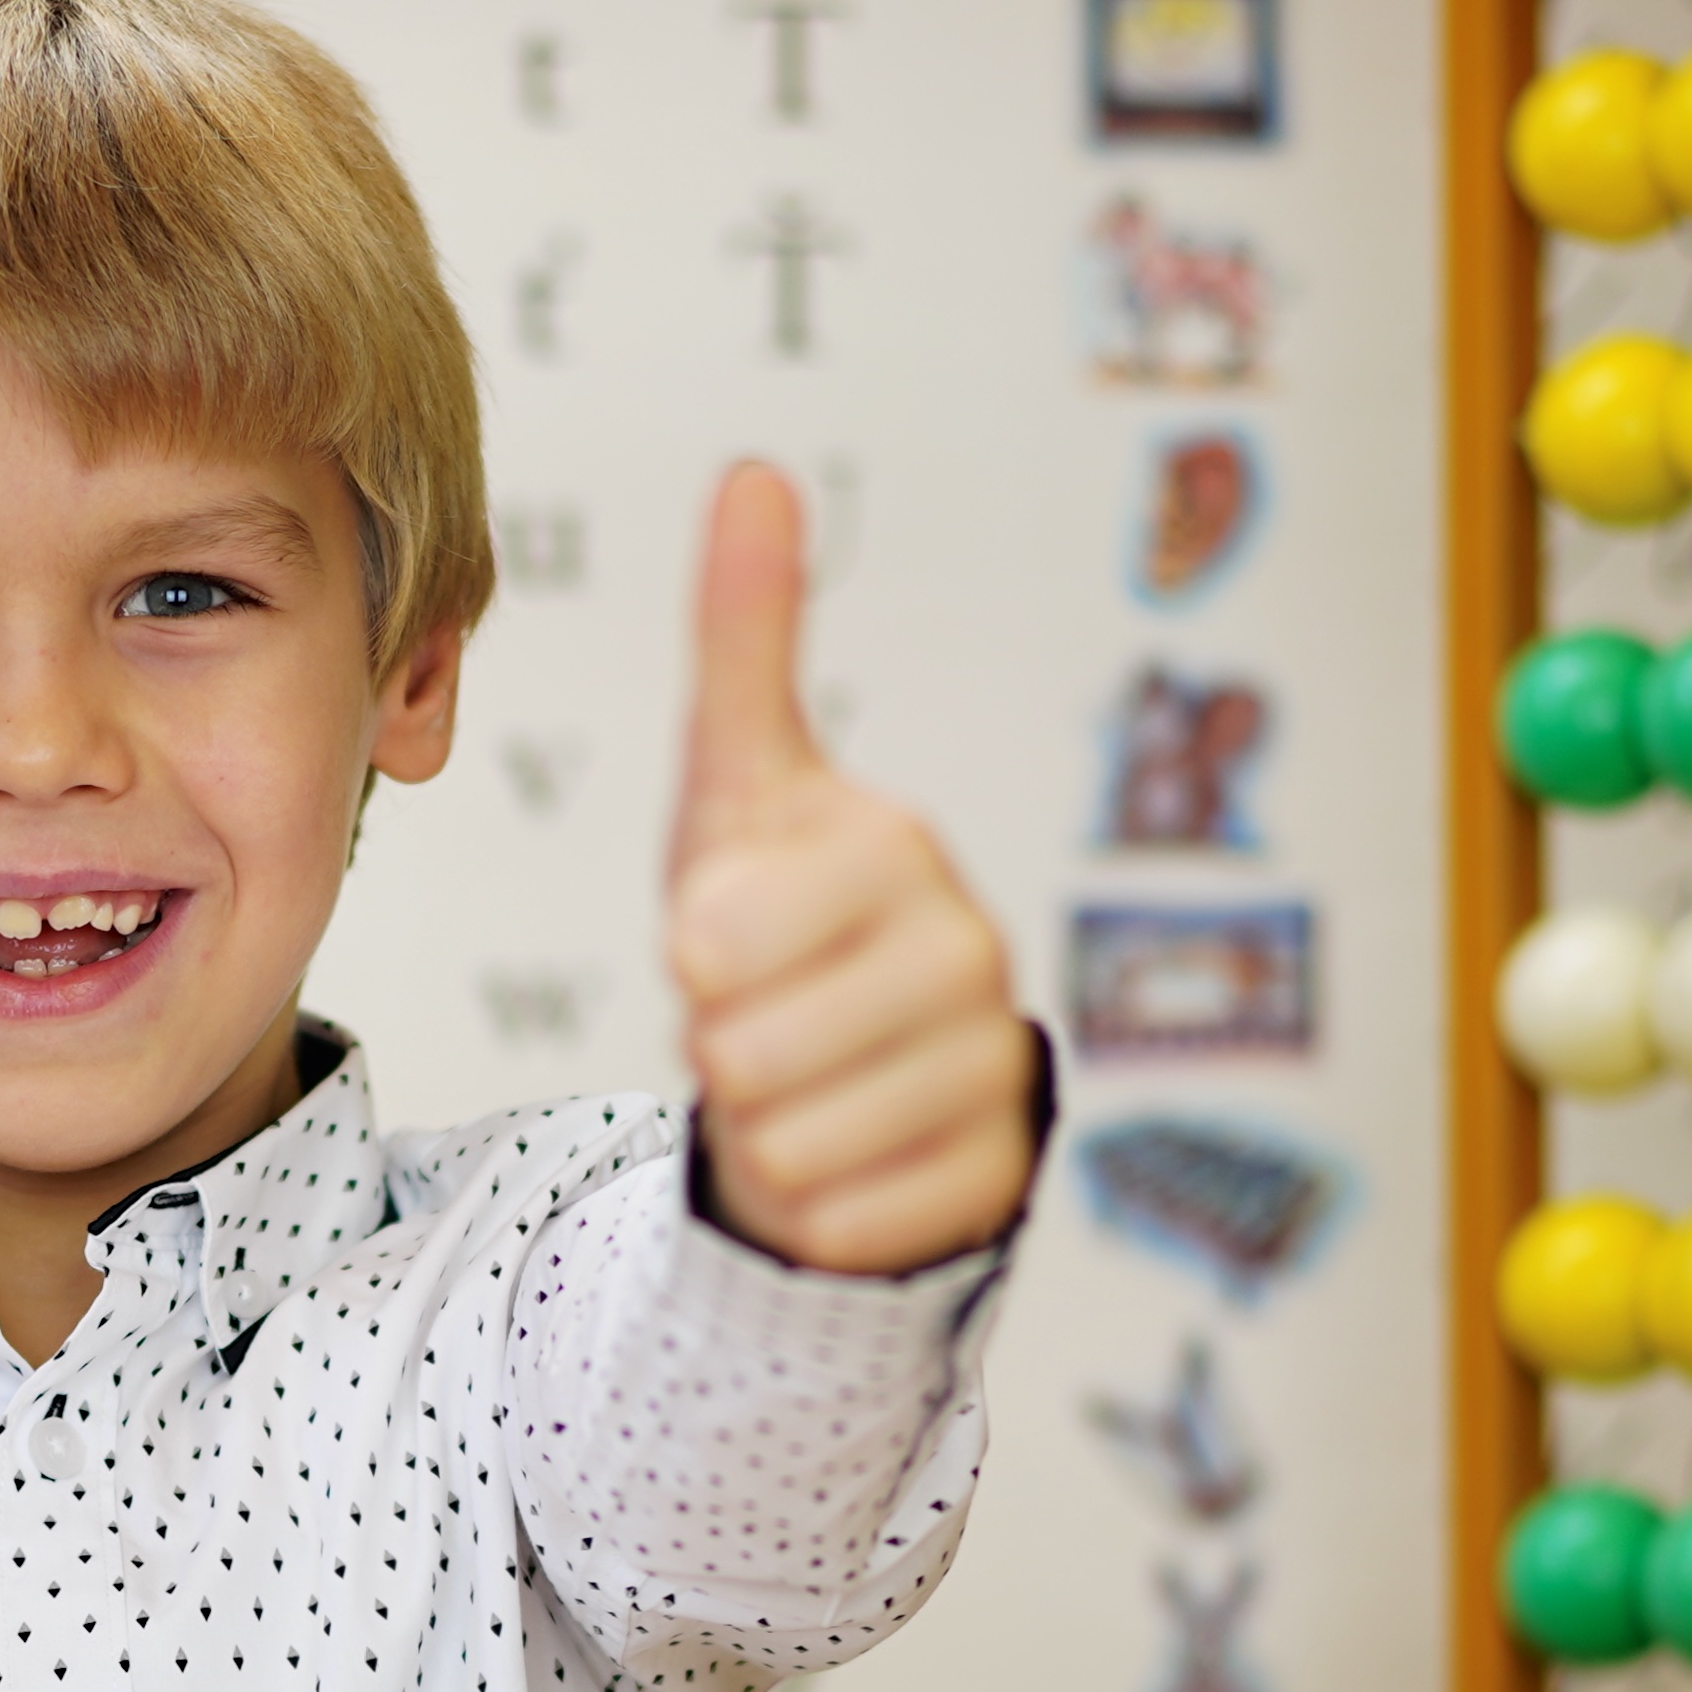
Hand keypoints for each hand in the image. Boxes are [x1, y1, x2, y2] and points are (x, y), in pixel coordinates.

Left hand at [663, 462, 1037, 1275]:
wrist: (849, 1066)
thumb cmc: (777, 919)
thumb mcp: (739, 782)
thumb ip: (743, 636)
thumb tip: (755, 469)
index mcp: (896, 848)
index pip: (711, 941)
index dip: (692, 957)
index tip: (736, 935)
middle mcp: (970, 953)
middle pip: (741, 1052)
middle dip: (721, 1048)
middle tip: (766, 1017)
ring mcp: (994, 1070)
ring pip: (785, 1144)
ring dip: (763, 1128)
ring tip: (803, 1077)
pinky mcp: (998, 1180)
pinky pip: (840, 1222)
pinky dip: (815, 1206)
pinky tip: (848, 1150)